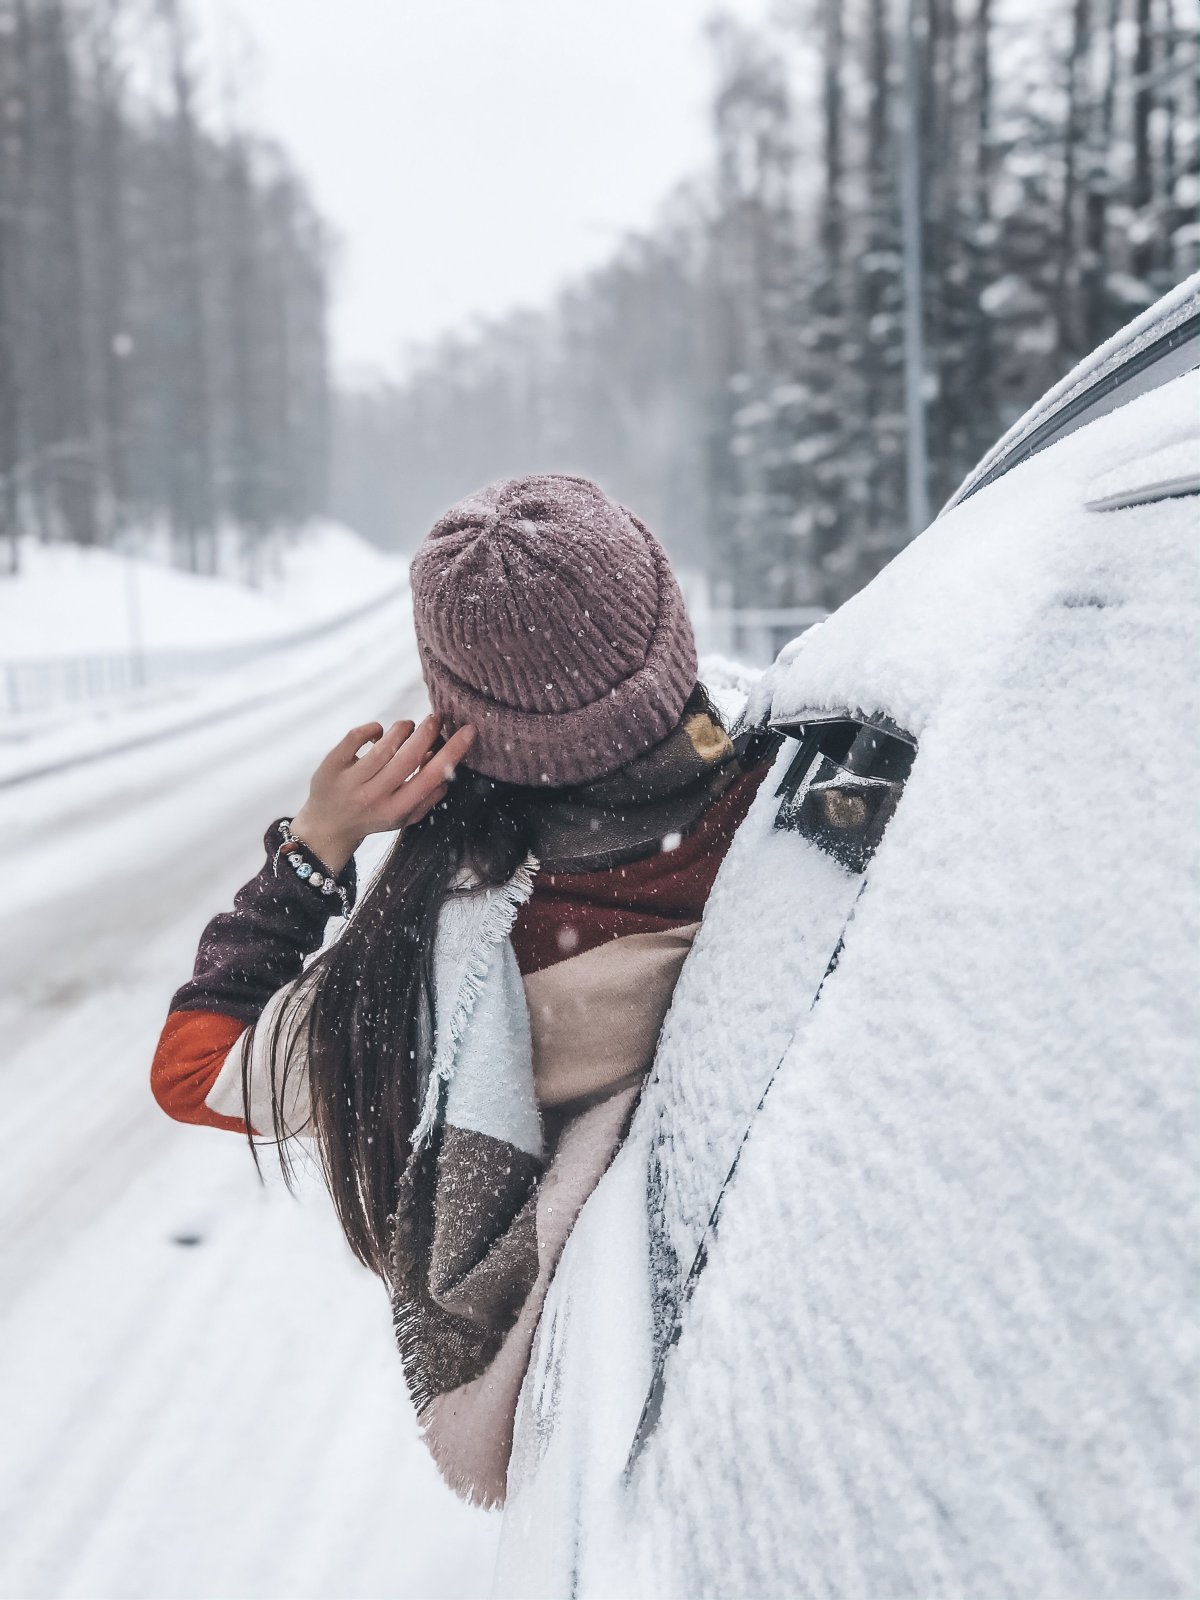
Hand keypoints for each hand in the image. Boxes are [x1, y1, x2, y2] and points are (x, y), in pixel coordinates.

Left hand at [290, 715, 475, 873]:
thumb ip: (428, 796)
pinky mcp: (331, 766)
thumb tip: (446, 765)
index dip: (453, 752)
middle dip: (427, 732)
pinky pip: (356, 736)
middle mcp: (374, 796)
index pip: (431, 777)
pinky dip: (373, 728)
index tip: (468, 731)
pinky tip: (379, 733)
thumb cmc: (373, 818)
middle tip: (436, 718)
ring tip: (408, 726)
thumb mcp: (404, 817)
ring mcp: (350, 781)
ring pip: (384, 745)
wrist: (328, 827)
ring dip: (402, 728)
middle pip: (408, 757)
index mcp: (396, 810)